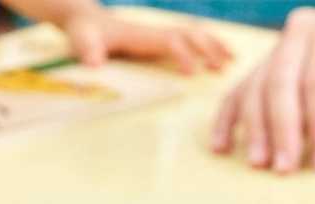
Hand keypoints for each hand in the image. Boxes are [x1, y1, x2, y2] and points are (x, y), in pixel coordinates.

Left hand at [63, 10, 229, 73]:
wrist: (85, 19)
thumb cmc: (84, 33)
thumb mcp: (82, 41)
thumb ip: (89, 51)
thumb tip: (94, 66)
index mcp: (142, 34)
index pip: (170, 41)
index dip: (182, 55)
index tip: (193, 73)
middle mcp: (155, 31)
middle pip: (190, 34)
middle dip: (208, 48)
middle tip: (225, 67)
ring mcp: (158, 34)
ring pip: (193, 34)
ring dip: (214, 45)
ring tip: (232, 61)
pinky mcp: (159, 39)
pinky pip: (188, 40)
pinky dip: (206, 45)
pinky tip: (218, 57)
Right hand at [212, 6, 314, 172]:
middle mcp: (300, 30)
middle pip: (280, 82)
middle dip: (281, 129)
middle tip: (284, 168)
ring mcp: (275, 47)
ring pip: (255, 88)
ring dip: (254, 129)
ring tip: (259, 163)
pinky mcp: (258, 67)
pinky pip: (236, 92)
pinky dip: (226, 121)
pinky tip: (221, 147)